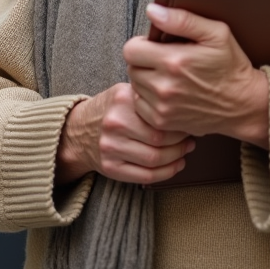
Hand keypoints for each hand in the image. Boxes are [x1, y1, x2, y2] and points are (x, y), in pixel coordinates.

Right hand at [56, 82, 194, 185]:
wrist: (78, 131)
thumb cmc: (109, 110)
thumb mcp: (124, 92)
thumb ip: (148, 97)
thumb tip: (185, 107)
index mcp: (122, 100)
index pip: (161, 115)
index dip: (180, 123)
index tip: (189, 123)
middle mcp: (115, 124)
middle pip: (160, 139)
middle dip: (182, 142)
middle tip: (191, 139)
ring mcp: (111, 148)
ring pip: (155, 159)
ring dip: (177, 158)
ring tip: (185, 151)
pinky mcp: (110, 168)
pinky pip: (146, 176)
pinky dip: (167, 173)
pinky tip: (176, 165)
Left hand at [124, 4, 269, 148]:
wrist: (244, 104)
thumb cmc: (231, 67)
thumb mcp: (216, 33)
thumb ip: (182, 19)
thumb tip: (153, 11)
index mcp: (174, 61)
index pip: (131, 49)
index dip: (142, 44)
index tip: (156, 46)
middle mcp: (164, 86)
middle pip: (131, 67)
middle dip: (144, 61)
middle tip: (164, 60)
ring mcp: (162, 107)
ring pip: (135, 85)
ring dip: (145, 79)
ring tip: (167, 76)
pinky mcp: (163, 122)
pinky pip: (139, 105)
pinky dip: (148, 99)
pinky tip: (166, 93)